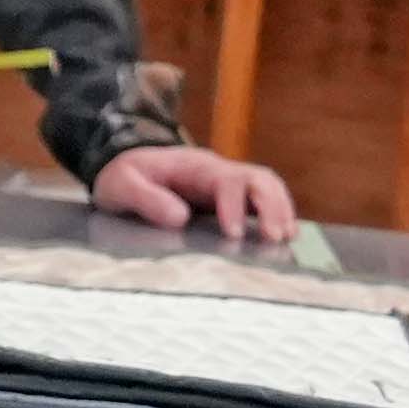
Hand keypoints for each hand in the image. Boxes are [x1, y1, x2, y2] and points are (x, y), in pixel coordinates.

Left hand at [94, 140, 299, 246]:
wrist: (124, 168)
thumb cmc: (123, 175)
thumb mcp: (122, 183)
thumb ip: (146, 198)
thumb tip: (180, 218)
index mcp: (194, 167)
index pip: (226, 181)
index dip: (233, 206)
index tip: (233, 233)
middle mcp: (217, 173)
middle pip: (258, 179)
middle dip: (271, 206)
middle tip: (275, 238)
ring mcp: (225, 185)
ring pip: (266, 187)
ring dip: (280, 210)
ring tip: (286, 240)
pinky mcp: (228, 200)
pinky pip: (259, 202)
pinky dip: (276, 216)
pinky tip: (284, 237)